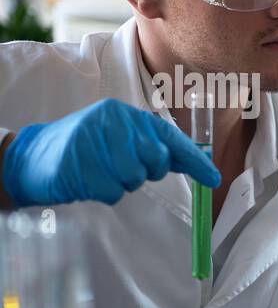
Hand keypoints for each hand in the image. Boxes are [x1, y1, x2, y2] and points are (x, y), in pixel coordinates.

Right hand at [1, 98, 220, 207]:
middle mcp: (112, 122)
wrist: (32, 158)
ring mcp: (94, 142)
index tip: (213, 177)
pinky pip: (113, 192)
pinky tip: (88, 180)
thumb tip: (201, 165)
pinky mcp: (80, 165)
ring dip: (122, 183)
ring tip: (100, 171)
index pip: (169, 136)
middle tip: (121, 167)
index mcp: (124, 114)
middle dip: (146, 172)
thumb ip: (156, 148)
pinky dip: (104, 193)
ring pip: (135, 178)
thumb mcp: (121, 140)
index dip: (193, 159)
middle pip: (155, 160)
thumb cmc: (85, 150)